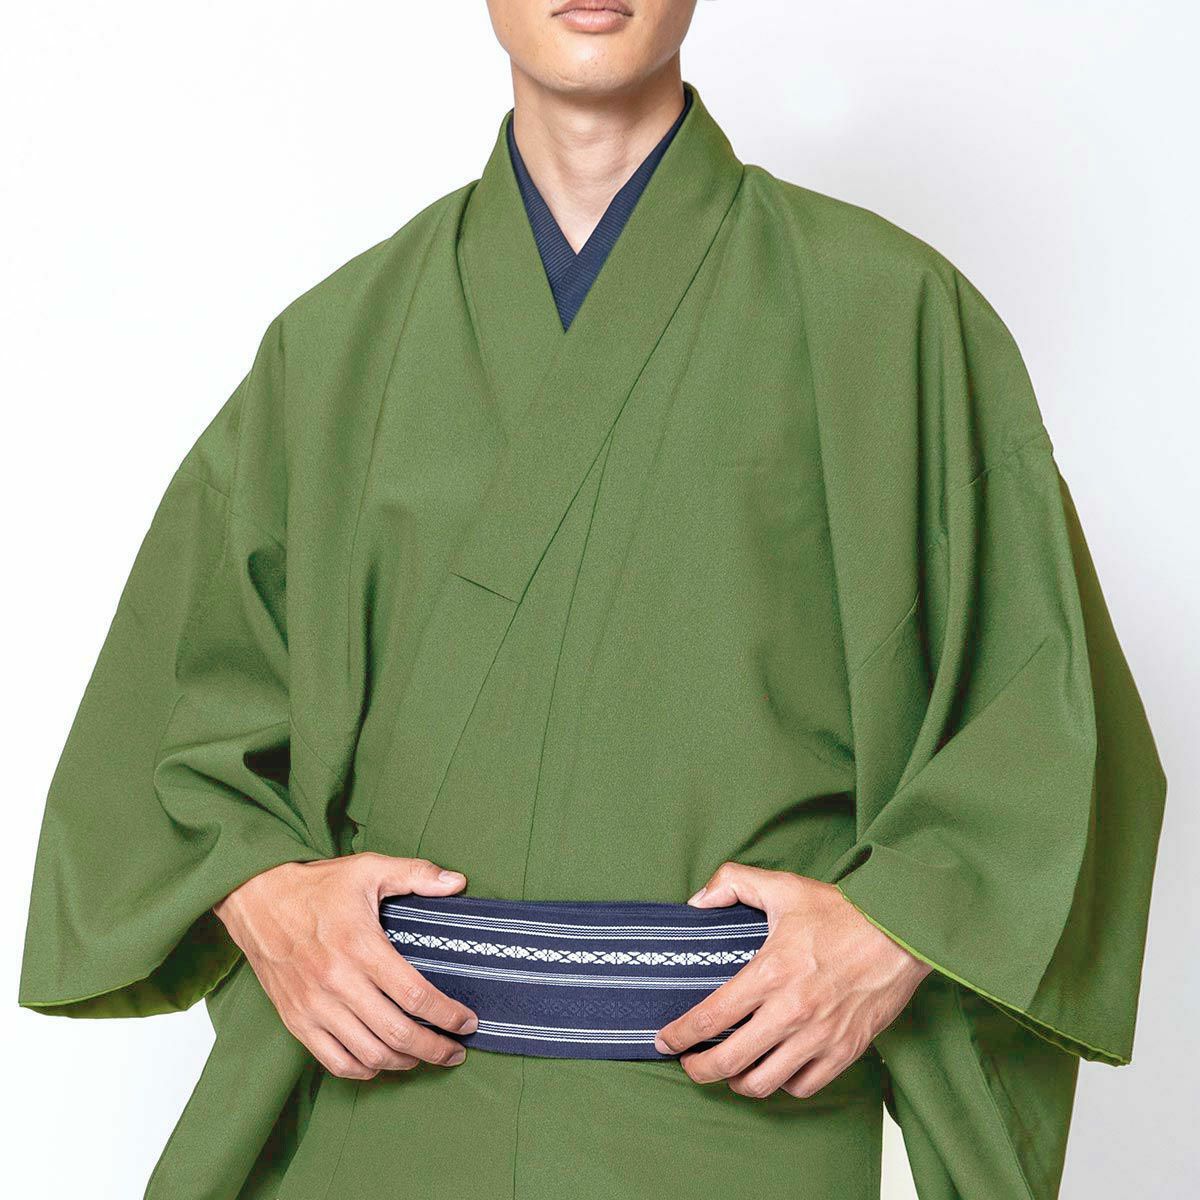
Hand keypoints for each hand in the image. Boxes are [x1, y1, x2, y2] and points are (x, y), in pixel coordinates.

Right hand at [213, 853, 477, 1079]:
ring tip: (426, 1056)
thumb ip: (416, 875)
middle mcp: (337, 982)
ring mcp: (314, 1006)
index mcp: (360, 946)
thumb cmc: (316, 885)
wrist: (256, 898)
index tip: (468, 1021)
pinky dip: (364, 1070)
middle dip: (435, 1048)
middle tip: (457, 1051)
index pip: (414, 995)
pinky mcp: (296, 1020)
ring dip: (405, 1063)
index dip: (447, 1015)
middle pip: (397, 1033)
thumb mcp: (369, 869)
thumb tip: (458, 883)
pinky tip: (384, 1062)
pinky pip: (334, 1061)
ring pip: (369, 1054)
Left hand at [654, 863, 930, 1098]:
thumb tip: (697, 901)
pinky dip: (782, 1083)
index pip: (710, 1016)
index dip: (679, 1035)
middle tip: (688, 1063)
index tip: (664, 1040)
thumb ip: (732, 882)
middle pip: (729, 1061)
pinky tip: (774, 1067)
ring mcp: (819, 1036)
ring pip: (763, 1083)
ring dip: (738, 1082)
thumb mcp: (783, 887)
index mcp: (770, 972)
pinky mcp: (845, 1051)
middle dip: (698, 1068)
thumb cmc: (841, 912)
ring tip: (729, 1070)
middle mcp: (790, 1011)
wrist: (901, 933)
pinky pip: (803, 1086)